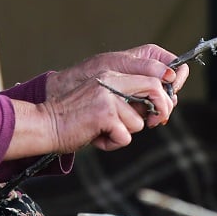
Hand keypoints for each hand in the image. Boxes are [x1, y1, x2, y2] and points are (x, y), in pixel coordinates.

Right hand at [5, 44, 188, 159]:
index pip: (150, 73)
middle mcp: (110, 80)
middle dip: (162, 108)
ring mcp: (108, 96)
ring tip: (104, 132)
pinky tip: (97, 138)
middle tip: (157, 122)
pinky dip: (113, 143)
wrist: (45, 124)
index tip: (170, 102)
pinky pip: (125, 135)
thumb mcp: (101, 100)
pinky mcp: (104, 114)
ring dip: (125, 132)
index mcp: (111, 74)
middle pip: (155, 88)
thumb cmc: (74, 118)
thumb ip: (124, 98)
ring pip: (139, 120)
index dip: (167, 88)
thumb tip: (156, 110)